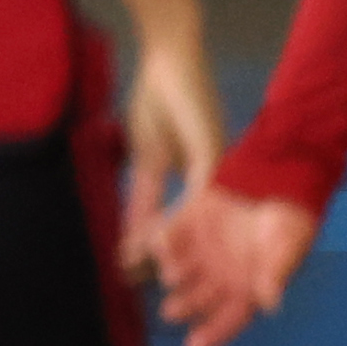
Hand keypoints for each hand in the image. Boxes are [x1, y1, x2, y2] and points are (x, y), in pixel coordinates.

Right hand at [114, 42, 221, 274]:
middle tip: (139, 284)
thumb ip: (143, 198)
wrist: (170, 60)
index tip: (129, 274)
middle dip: (169, 263)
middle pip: (193, 233)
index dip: (154, 251)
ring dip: (176, 250)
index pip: (175, 226)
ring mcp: (217, 171)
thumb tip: (134, 234)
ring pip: (197, 222)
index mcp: (199, 184)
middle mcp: (214, 183)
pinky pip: (194, 197)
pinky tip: (161, 242)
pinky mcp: (214, 155)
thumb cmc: (157, 101)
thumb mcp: (145, 159)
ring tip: (156, 276)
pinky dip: (177, 221)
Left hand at [150, 189, 315, 345]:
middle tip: (171, 311)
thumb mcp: (288, 247)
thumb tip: (269, 305)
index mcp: (247, 287)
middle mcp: (220, 274)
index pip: (229, 318)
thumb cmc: (290, 219)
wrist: (278, 176)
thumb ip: (275, 274)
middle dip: (185, 306)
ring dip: (173, 275)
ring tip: (171, 276)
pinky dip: (162, 241)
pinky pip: (168, 236)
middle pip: (198, 298)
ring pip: (180, 271)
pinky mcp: (187, 223)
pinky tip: (156, 245)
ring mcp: (201, 250)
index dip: (212, 335)